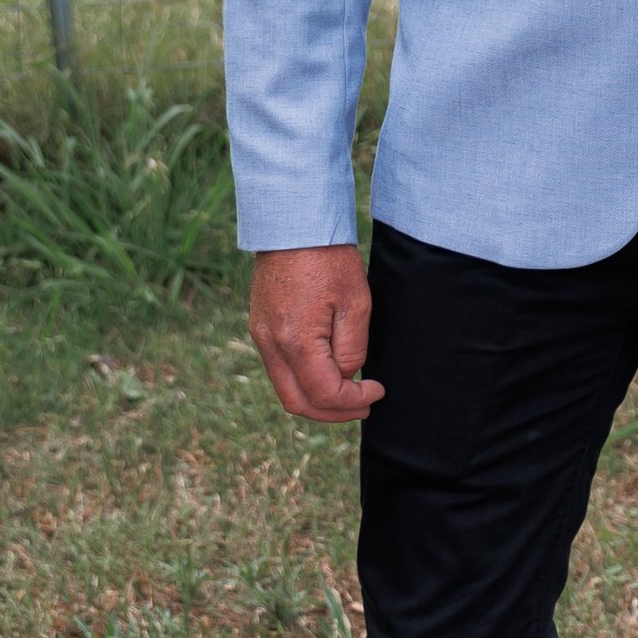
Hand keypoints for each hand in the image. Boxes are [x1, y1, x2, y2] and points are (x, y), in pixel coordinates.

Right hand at [250, 244, 380, 421]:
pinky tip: (328, 370)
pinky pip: (279, 368)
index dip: (353, 402)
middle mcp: (270, 344)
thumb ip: (352, 350)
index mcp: (295, 341)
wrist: (294, 223)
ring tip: (349, 392)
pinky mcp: (260, 326)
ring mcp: (260, 336)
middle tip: (363, 405)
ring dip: (317, 398)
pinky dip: (303, 379)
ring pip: (285, 388)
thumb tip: (347, 377)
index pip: (324, 395)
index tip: (377, 391)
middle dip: (333, 413)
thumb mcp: (356, 304)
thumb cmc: (329, 259)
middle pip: (297, 403)